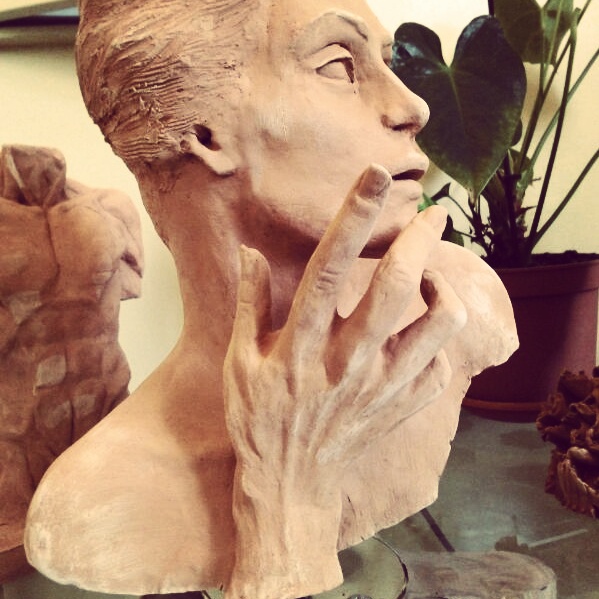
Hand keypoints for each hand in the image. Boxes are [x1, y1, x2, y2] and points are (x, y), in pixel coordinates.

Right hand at [223, 164, 466, 598]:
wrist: (291, 487)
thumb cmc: (259, 422)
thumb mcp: (239, 364)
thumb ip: (250, 305)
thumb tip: (252, 254)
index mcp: (302, 345)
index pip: (331, 267)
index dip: (354, 215)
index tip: (376, 175)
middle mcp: (348, 361)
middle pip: (397, 286)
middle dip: (421, 239)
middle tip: (435, 215)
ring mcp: (382, 387)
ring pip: (437, 324)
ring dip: (442, 286)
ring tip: (431, 275)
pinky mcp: (402, 407)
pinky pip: (441, 365)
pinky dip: (440, 339)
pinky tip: (425, 329)